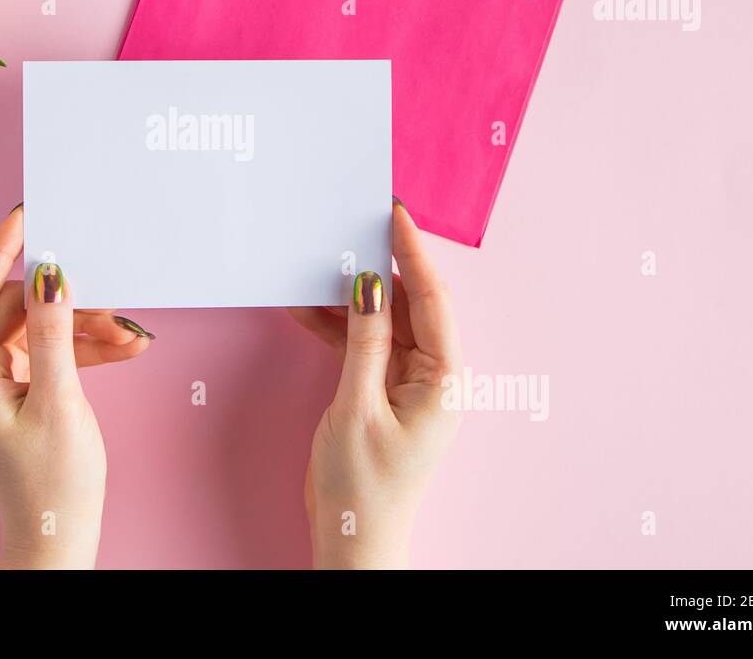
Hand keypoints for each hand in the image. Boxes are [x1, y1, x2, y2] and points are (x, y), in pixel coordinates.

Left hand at [0, 207, 153, 568]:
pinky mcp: (17, 386)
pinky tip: (123, 349)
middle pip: (16, 306)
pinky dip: (84, 347)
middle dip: (69, 300)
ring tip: (130, 336)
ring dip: (85, 325)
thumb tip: (49, 275)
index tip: (29, 214)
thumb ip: (55, 332)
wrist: (58, 534)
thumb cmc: (53, 483)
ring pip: (38, 325)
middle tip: (115, 298)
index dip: (2, 248)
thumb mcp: (60, 400)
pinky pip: (48, 348)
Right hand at [289, 200, 462, 568]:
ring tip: (317, 266)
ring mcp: (408, 383)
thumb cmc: (363, 485)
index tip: (394, 214)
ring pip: (383, 321)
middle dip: (378, 267)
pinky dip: (339, 327)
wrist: (354, 538)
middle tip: (350, 228)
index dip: (412, 253)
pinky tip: (308, 308)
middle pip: (409, 304)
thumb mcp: (357, 405)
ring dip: (351, 297)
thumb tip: (368, 284)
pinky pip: (365, 345)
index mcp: (444, 378)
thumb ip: (364, 340)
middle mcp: (434, 375)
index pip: (431, 299)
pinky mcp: (382, 391)